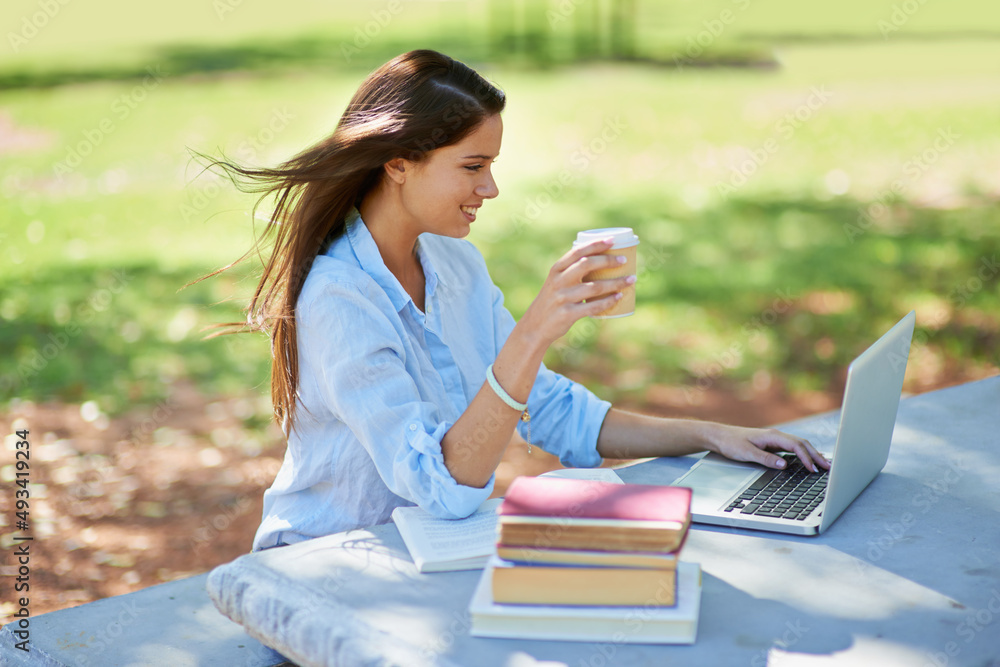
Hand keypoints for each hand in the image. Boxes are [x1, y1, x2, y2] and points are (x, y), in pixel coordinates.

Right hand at [519, 238, 635, 345]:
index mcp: (556, 270)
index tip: (612, 240)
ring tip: (630, 280)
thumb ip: (571, 272)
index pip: (577, 252)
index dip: (596, 244)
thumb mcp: (555, 282)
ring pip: (595, 287)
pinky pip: (593, 306)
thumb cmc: (552, 301)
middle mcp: (558, 281)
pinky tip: (619, 297)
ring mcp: (563, 298)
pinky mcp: (568, 314)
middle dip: (608, 260)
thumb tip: (601, 261)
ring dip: (616, 283)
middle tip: (624, 260)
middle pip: (587, 265)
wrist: (535, 326)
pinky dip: (609, 301)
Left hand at [708, 424, 830, 472]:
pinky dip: (803, 454)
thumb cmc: (731, 443)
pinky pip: (792, 448)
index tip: (814, 469)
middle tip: (829, 467)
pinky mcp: (772, 444)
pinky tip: (808, 461)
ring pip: (799, 445)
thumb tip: (784, 465)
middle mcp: (776, 435)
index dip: (807, 458)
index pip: (796, 446)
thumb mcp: (746, 453)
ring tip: (824, 465)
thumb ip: (765, 459)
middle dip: (816, 455)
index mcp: (772, 436)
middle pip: (802, 444)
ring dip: (812, 454)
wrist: (720, 436)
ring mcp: (775, 439)